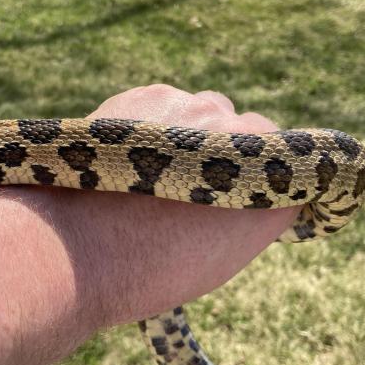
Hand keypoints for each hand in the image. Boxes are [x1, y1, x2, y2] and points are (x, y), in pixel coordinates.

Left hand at [60, 84, 298, 325]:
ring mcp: (196, 109)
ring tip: (151, 172)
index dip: (261, 178)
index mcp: (273, 184)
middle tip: (189, 186)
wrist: (73, 250)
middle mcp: (245, 136)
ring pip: (205, 110)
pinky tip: (126, 157)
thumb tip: (252, 188)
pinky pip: (164, 103)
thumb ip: (251, 212)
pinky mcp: (149, 94)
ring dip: (190, 130)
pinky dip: (152, 123)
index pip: (290, 161)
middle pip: (249, 128)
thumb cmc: (147, 270)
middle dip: (228, 149)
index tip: (240, 193)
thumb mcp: (220, 257)